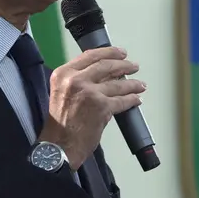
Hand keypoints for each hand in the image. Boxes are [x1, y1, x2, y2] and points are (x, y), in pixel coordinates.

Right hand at [39, 46, 145, 169]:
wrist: (58, 146)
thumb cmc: (59, 122)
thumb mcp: (61, 92)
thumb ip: (77, 79)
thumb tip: (102, 72)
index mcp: (63, 74)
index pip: (90, 55)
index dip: (109, 52)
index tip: (120, 53)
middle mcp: (76, 80)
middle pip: (106, 66)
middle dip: (124, 65)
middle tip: (133, 66)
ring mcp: (90, 93)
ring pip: (117, 84)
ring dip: (132, 84)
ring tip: (140, 84)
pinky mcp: (102, 107)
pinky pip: (122, 101)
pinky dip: (131, 100)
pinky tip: (136, 99)